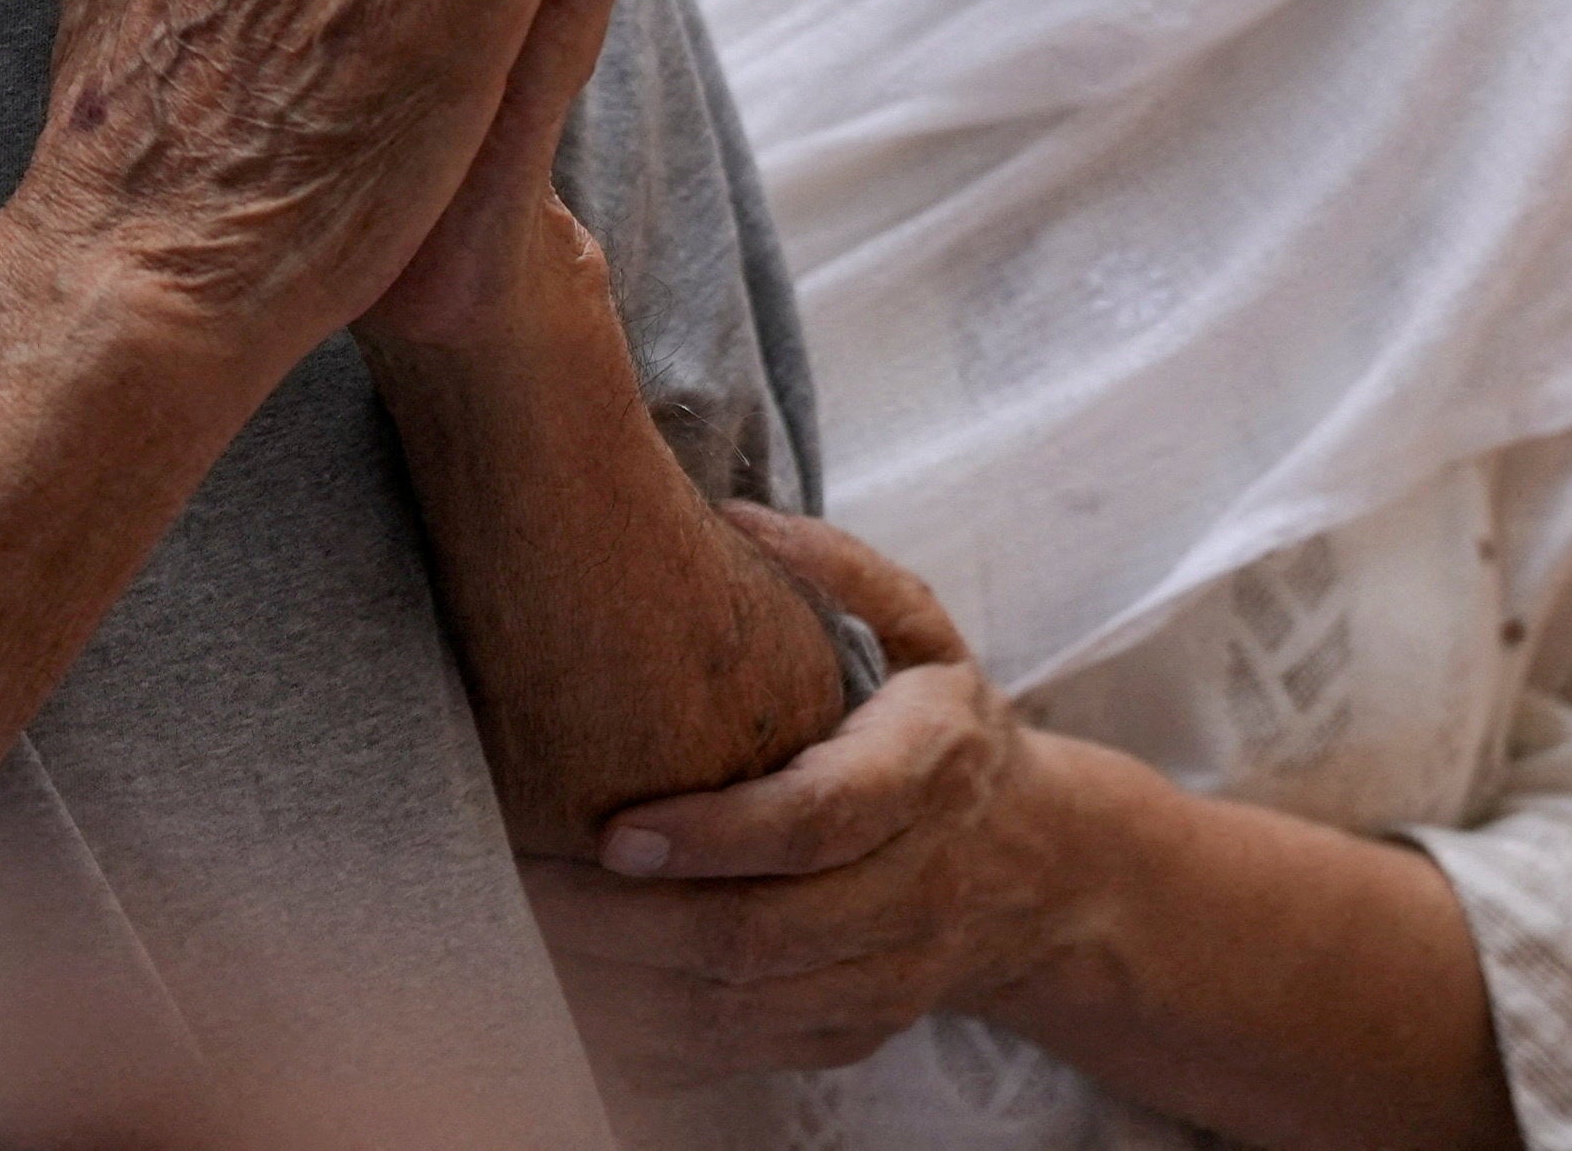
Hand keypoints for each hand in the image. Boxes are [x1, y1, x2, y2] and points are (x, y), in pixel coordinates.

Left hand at [529, 507, 1069, 1088]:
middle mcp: (917, 886)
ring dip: (622, 990)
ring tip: (529, 944)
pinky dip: (652, 1042)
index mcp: (930, 770)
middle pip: (759, 933)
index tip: (613, 830)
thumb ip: (847, 572)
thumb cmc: (949, 731)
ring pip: (738, 1010)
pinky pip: (739, 1056)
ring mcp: (890, 974)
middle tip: (525, 887)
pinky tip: (582, 1001)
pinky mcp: (857, 1032)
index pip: (817, 821)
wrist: (1045, 870)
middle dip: (626, 923)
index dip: (713, 835)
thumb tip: (737, 515)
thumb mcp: (928, 634)